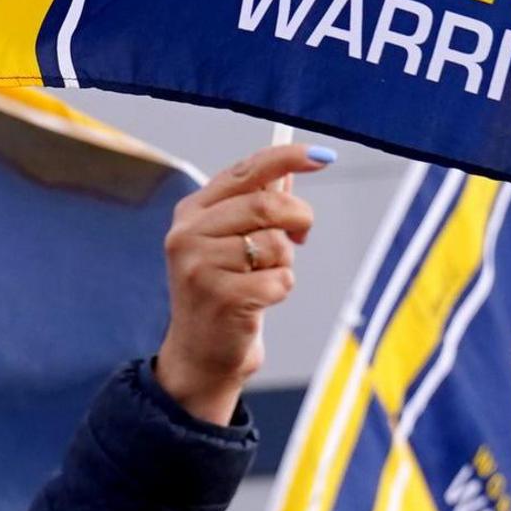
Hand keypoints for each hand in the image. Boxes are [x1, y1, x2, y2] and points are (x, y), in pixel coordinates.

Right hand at [155, 145, 328, 424]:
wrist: (200, 354)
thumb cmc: (224, 292)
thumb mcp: (230, 243)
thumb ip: (255, 206)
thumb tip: (291, 171)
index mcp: (191, 212)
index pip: (244, 172)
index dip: (287, 159)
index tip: (323, 155)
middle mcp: (188, 235)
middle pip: (266, 206)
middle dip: (299, 218)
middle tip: (302, 235)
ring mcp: (200, 267)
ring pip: (275, 244)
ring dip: (284, 263)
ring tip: (263, 278)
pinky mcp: (221, 298)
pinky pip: (279, 280)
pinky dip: (281, 290)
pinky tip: (259, 302)